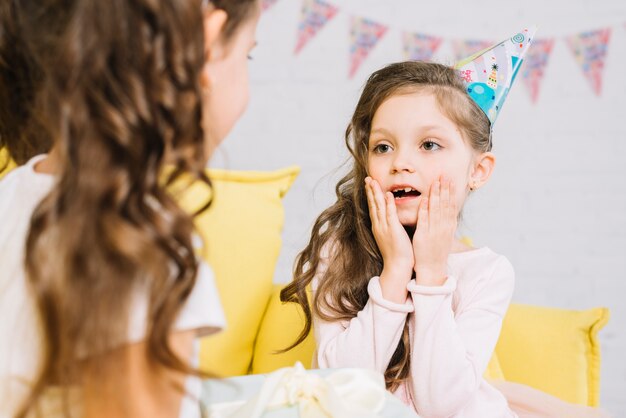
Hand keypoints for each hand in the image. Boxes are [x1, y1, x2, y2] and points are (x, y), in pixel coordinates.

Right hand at [365, 177, 412, 301]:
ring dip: (376, 193)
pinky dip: (388, 204)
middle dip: (370, 191)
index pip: (374, 208)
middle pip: (373, 205)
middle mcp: (379, 226)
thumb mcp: (391, 237)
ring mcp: (385, 228)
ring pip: (379, 207)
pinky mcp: (393, 231)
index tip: (369, 184)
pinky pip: (390, 215)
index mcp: (378, 227)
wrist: (397, 267)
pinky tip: (387, 194)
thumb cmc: (397, 253)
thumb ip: (390, 226)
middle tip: (367, 178)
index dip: (371, 195)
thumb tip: (390, 219)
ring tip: (373, 181)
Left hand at [412, 177, 457, 285]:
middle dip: (444, 189)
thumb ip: (445, 222)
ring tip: (435, 183)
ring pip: (435, 210)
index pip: (451, 206)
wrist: (432, 268)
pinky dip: (424, 209)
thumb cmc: (437, 251)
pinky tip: (424, 199)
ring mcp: (434, 231)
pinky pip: (424, 221)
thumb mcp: (445, 235)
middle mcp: (443, 227)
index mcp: (448, 226)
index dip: (450, 192)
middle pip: (445, 205)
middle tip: (443, 176)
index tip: (449, 180)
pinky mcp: (423, 236)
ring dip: (436, 195)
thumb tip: (448, 210)